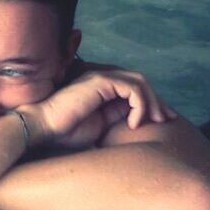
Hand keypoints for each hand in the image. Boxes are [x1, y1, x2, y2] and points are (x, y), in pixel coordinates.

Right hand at [18, 69, 175, 149]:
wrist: (43, 129)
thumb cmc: (65, 133)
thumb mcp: (99, 128)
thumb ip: (116, 119)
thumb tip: (137, 123)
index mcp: (103, 88)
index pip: (136, 88)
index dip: (154, 101)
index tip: (166, 119)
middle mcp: (103, 78)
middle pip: (142, 81)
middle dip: (158, 100)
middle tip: (167, 120)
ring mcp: (101, 77)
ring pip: (140, 82)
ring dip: (151, 102)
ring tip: (152, 121)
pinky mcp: (100, 81)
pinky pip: (131, 88)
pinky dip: (139, 104)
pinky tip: (134, 122)